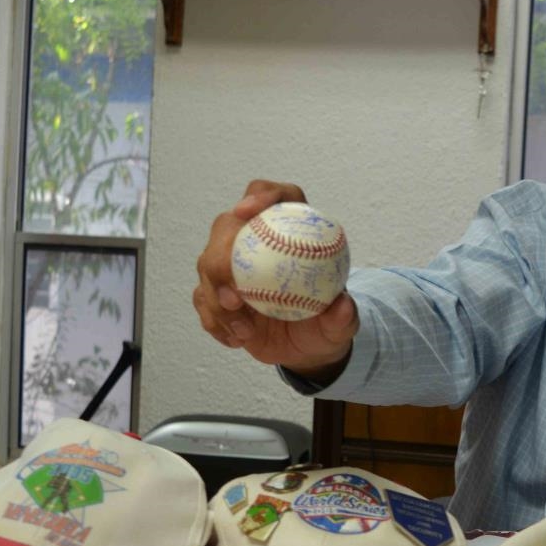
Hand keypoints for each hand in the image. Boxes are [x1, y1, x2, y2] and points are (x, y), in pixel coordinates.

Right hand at [193, 180, 358, 378]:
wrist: (307, 349)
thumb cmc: (326, 325)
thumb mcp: (342, 326)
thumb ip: (343, 317)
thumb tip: (342, 306)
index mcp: (294, 232)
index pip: (279, 199)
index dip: (261, 196)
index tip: (246, 212)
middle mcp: (257, 241)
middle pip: (227, 227)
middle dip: (220, 257)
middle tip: (234, 297)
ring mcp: (232, 265)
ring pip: (207, 265)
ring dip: (217, 300)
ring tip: (244, 330)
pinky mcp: (217, 292)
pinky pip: (202, 299)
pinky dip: (214, 321)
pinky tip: (235, 339)